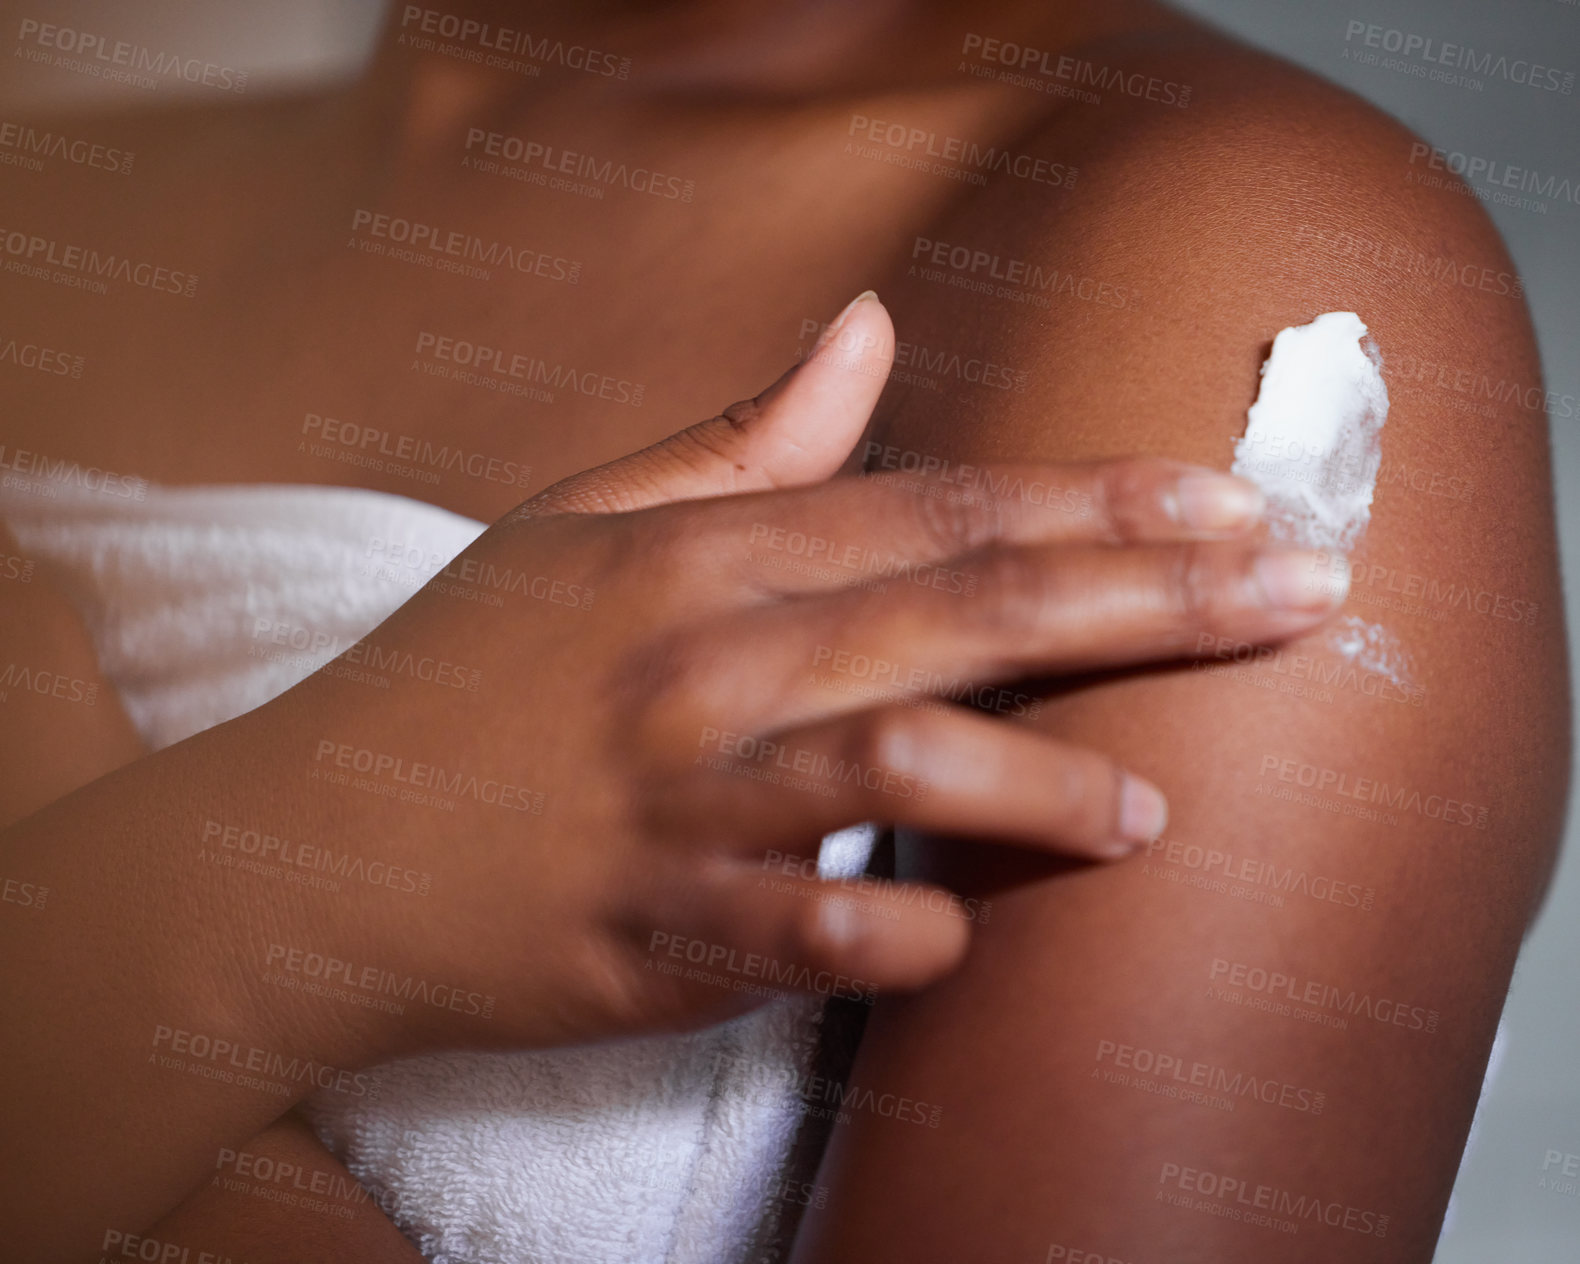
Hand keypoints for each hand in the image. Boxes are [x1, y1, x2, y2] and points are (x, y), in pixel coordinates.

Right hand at [278, 292, 1342, 1059]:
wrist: (298, 853)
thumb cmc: (450, 687)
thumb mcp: (576, 530)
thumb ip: (735, 440)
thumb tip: (867, 332)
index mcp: (692, 557)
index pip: (933, 508)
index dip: (1094, 501)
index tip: (1226, 502)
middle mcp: (700, 667)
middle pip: (963, 613)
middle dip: (1149, 600)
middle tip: (1293, 598)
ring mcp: (678, 807)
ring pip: (903, 769)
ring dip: (1044, 786)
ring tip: (1146, 811)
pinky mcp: (650, 938)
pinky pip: (808, 941)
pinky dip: (901, 940)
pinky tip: (959, 941)